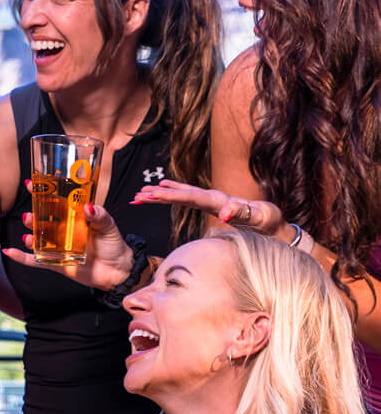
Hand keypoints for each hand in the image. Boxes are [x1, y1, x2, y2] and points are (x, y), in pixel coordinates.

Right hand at [1, 202, 134, 289]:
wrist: (117, 271)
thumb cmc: (114, 245)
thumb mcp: (109, 226)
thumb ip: (99, 215)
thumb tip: (88, 207)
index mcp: (73, 218)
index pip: (55, 202)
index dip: (43, 193)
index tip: (31, 184)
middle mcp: (62, 230)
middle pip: (42, 220)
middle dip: (33, 216)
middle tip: (29, 215)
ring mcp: (57, 246)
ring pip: (37, 238)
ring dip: (29, 235)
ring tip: (28, 236)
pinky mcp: (54, 262)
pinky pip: (34, 260)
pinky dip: (21, 257)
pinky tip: (9, 251)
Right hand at [132, 179, 285, 234]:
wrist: (274, 221)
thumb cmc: (267, 220)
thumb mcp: (258, 217)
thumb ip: (242, 213)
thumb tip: (224, 214)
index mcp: (219, 200)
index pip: (191, 197)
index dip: (172, 196)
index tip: (155, 195)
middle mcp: (212, 197)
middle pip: (181, 193)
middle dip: (159, 194)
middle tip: (138, 194)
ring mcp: (211, 200)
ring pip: (181, 194)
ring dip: (161, 194)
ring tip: (140, 193)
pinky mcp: (210, 205)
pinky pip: (186, 198)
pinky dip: (171, 195)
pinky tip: (160, 192)